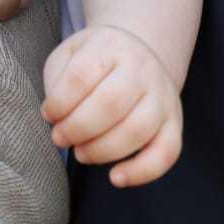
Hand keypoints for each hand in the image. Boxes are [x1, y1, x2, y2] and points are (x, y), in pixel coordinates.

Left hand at [42, 24, 183, 186]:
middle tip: (60, 137)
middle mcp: (142, 67)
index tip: (49, 114)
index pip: (82, 75)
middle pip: (110, 103)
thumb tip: (55, 116)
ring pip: (136, 130)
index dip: (59, 102)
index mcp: (110, 45)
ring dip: (101, 151)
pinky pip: (167, 152)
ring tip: (81, 152)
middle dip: (77, 128)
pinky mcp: (174, 122)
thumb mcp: (69, 55)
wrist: (136, 55)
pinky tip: (116, 178)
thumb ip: (58, 80)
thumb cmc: (94, 62)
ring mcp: (162, 95)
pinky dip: (142, 172)